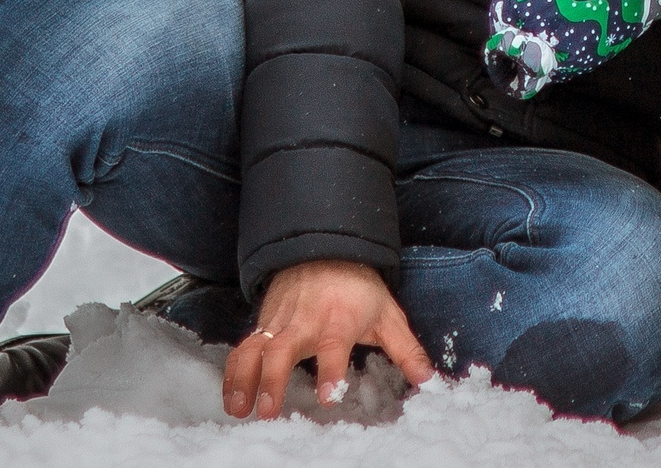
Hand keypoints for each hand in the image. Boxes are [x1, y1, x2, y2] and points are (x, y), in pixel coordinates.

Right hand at [223, 259, 433, 418]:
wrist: (327, 250)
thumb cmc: (359, 288)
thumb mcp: (388, 315)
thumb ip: (407, 350)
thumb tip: (429, 380)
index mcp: (339, 319)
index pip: (334, 345)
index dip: (331, 371)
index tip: (328, 396)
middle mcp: (306, 320)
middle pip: (284, 348)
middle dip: (273, 380)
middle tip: (268, 411)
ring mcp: (280, 321)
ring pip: (256, 347)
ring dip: (245, 378)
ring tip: (240, 409)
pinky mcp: (264, 324)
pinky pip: (243, 347)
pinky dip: (233, 371)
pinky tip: (231, 397)